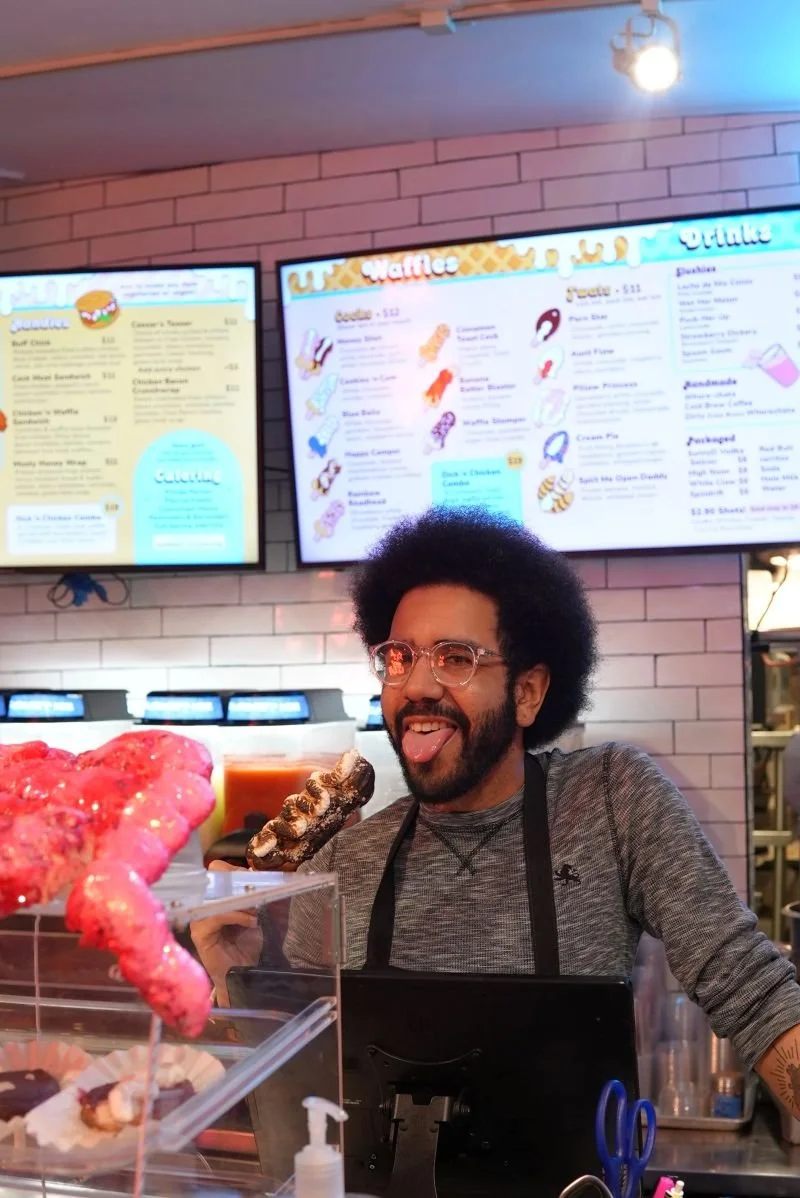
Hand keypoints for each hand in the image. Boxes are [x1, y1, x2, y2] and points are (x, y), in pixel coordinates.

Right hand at [190, 862, 263, 1005]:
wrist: (242, 974)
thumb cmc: (246, 945)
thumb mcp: (256, 915)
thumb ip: (257, 895)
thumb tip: (260, 871)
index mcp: (215, 896)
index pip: (218, 869)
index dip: (235, 869)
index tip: (254, 876)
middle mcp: (203, 904)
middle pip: (213, 877)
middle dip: (236, 881)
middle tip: (253, 891)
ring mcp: (199, 918)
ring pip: (216, 895)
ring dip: (240, 901)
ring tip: (255, 912)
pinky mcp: (199, 933)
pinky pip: (216, 915)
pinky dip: (237, 916)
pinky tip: (251, 923)